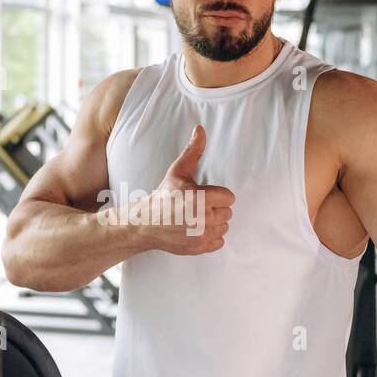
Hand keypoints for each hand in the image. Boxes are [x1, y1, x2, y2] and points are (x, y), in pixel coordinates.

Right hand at [128, 125, 234, 255]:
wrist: (146, 223)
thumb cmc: (164, 195)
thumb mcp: (178, 171)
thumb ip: (194, 150)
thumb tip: (200, 129)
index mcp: (202, 198)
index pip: (229, 197)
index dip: (217, 195)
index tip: (204, 194)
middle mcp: (204, 219)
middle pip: (228, 213)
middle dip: (216, 208)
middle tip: (198, 206)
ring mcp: (202, 236)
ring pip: (224, 227)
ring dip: (214, 223)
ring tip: (197, 218)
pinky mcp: (199, 248)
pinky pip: (219, 242)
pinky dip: (211, 237)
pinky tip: (198, 230)